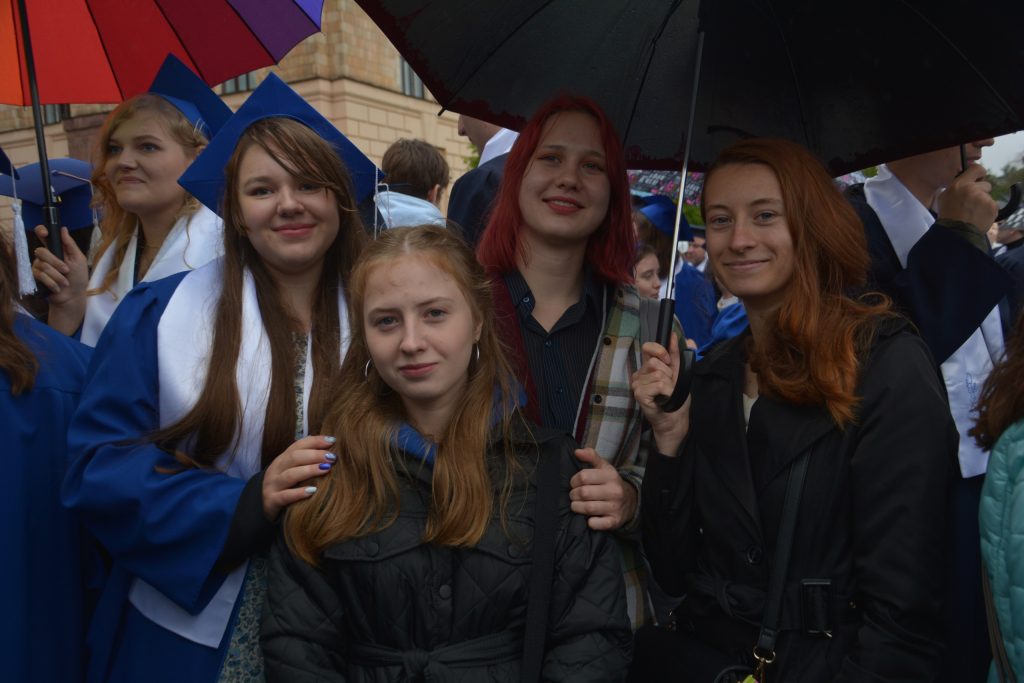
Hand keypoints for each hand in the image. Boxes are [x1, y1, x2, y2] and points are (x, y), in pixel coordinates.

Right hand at [32, 225, 89, 334]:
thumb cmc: (78, 277)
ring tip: (65, 282)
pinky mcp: (35, 277)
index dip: (41, 231)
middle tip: (67, 270)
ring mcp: (38, 266)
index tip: (45, 233)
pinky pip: (40, 276)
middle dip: (56, 263)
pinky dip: (52, 282)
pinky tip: (58, 287)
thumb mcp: (79, 259)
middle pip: (41, 251)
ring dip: (57, 276)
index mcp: (56, 249)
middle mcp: (45, 256)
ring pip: (42, 265)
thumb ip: (71, 245)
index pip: (43, 235)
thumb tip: (63, 229)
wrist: (73, 297)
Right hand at [262, 435, 335, 521]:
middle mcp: (276, 469)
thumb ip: (307, 460)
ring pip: (290, 475)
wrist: (262, 507)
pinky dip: (299, 493)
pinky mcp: (272, 501)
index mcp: (282, 459)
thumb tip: (331, 450)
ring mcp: (272, 485)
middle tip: (332, 457)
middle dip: (315, 455)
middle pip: (294, 457)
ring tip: (326, 469)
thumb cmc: (285, 486)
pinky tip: (313, 491)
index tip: (332, 440)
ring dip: (309, 470)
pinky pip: (285, 496)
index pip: (298, 445)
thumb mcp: (293, 470)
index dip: (315, 441)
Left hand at [569, 448, 636, 530]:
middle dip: (573, 495)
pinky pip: (597, 524)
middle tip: (574, 495)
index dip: (574, 481)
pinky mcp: (614, 521)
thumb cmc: (610, 482)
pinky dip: (590, 522)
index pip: (583, 477)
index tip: (575, 484)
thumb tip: (577, 452)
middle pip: (583, 493)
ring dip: (577, 507)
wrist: (631, 501)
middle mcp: (614, 491)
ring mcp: (615, 507)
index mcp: (610, 476)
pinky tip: (588, 518)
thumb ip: (591, 456)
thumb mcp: (604, 467)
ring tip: (577, 505)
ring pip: (587, 508)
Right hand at [632, 333, 689, 455]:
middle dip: (668, 373)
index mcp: (648, 367)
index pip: (648, 347)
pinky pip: (659, 384)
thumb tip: (687, 340)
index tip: (668, 361)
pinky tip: (664, 399)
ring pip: (659, 374)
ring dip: (670, 385)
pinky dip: (667, 391)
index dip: (660, 350)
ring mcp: (637, 384)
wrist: (675, 419)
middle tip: (669, 386)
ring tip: (667, 394)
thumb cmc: (676, 398)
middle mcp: (640, 374)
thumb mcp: (680, 373)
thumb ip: (680, 356)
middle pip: (656, 362)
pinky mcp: (639, 394)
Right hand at [937, 163, 997, 233]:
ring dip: (983, 203)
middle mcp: (973, 189)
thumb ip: (956, 186)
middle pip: (986, 185)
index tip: (978, 179)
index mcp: (960, 185)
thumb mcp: (944, 197)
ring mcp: (984, 198)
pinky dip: (987, 211)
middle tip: (972, 203)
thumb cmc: (948, 216)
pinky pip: (993, 206)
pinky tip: (978, 217)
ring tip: (973, 213)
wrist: (956, 234)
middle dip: (981, 192)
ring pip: (988, 197)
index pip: (977, 169)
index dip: (979, 173)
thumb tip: (965, 182)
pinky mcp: (992, 207)